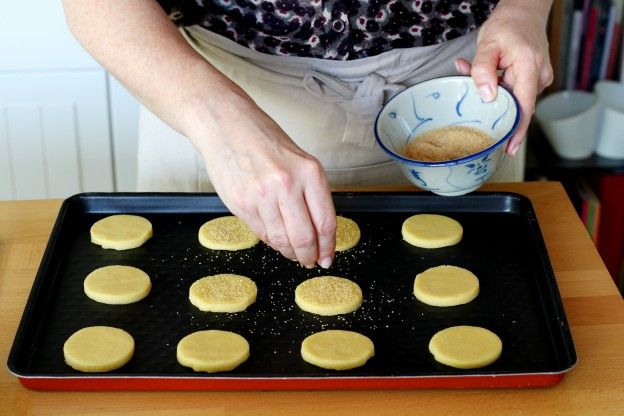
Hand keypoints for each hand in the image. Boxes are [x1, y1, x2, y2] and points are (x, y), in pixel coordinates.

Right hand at [189, 92, 336, 268]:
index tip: (328, 257)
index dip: (328, 246)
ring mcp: (261, 196)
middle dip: (309, 256)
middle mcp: (287, 184)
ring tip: (292, 253)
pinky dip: (271, 241)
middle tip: (311, 261)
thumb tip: (317, 232)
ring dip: (289, 252)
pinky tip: (275, 239)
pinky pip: (261, 233)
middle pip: (304, 237)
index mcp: (309, 172)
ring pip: (281, 240)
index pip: (325, 221)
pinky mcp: (241, 204)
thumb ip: (310, 194)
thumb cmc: (262, 139)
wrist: (225, 124)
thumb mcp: (298, 160)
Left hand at [454, 0, 552, 155]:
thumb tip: (487, 96)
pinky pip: (512, 89)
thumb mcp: (488, 42)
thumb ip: (483, 69)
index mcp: (528, 68)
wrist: (525, 10)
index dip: (517, 130)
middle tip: (469, 95)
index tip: (509, 148)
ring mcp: (538, 78)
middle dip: (491, 105)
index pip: (524, 107)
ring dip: (489, 90)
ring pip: (511, 97)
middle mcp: (538, 76)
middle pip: (515, 104)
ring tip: (470, 70)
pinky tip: (484, 72)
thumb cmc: (508, 24)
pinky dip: (495, 84)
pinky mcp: (533, 78)